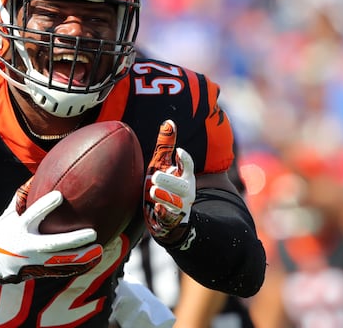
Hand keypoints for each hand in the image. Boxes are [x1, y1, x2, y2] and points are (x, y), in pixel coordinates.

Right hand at [0, 188, 101, 289]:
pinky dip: (79, 265)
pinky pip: (63, 270)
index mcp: (19, 227)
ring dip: (81, 256)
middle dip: (72, 240)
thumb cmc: (5, 231)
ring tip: (99, 248)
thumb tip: (37, 173)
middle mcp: (28, 245)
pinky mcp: (40, 271)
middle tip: (92, 232)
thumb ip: (23, 196)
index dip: (45, 205)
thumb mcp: (10, 213)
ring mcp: (35, 261)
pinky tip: (95, 259)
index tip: (60, 195)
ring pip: (62, 261)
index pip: (33, 215)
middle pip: (53, 244)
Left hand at [144, 120, 195, 238]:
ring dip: (165, 196)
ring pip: (175, 202)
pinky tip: (157, 209)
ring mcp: (178, 207)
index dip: (185, 160)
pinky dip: (164, 214)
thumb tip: (169, 122)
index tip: (178, 152)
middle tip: (155, 176)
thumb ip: (165, 145)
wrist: (164, 215)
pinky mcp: (170, 220)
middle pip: (182, 185)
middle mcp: (185, 192)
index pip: (189, 167)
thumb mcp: (161, 164)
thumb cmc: (163, 184)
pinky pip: (169, 218)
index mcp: (184, 176)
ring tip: (153, 191)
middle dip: (169, 181)